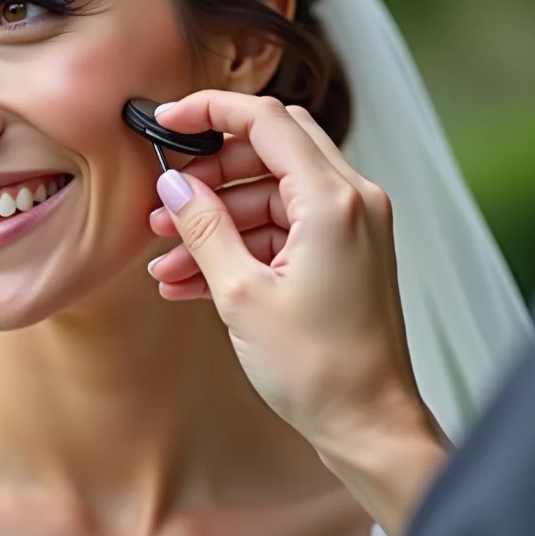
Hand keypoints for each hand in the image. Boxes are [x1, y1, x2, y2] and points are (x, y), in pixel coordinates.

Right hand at [146, 91, 433, 453]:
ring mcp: (349, 228)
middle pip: (268, 149)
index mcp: (333, 201)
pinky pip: (279, 229)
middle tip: (167, 200)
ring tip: (168, 257)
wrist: (367, 424)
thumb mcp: (241, 294)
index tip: (168, 119)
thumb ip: (204, 228)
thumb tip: (174, 184)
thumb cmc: (321, 369)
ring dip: (216, 219)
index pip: (266, 120)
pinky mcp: (341, 254)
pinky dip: (237, 245)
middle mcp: (350, 203)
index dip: (210, 111)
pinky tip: (190, 278)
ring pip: (268, 194)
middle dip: (210, 173)